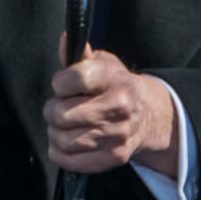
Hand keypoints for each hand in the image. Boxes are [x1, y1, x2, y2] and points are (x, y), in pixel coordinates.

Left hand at [44, 42, 176, 175]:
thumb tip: (64, 39)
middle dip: (52, 110)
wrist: (148, 116)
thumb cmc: (117, 86)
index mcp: (113, 78)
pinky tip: (66, 142)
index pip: (75, 79)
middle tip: (58, 107)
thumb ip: (80, 54)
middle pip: (61, 114)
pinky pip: (69, 160)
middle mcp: (118, 107)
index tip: (62, 85)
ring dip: (55, 132)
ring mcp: (116, 135)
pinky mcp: (112, 157)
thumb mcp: (103, 63)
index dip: (60, 83)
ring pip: (62, 140)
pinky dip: (60, 152)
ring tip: (63, 125)